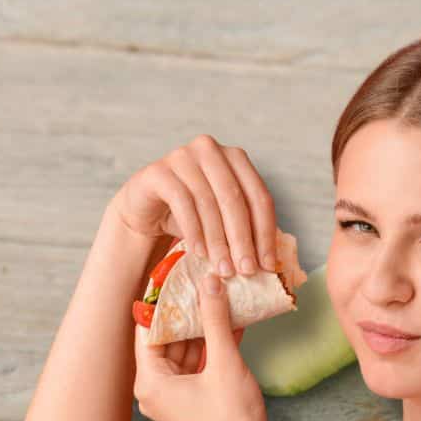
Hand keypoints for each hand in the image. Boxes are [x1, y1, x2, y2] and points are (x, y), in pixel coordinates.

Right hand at [111, 134, 279, 279]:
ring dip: (218, 241)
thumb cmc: (194, 216)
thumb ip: (249, 231)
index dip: (266, 233)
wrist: (147, 210)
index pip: (259, 197)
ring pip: (209, 203)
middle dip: (243, 240)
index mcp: (236, 158)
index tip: (268, 265)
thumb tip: (273, 264)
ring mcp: (182, 156)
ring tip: (223, 269)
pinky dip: (193, 231)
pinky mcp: (158, 171)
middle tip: (246, 271)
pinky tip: (199, 253)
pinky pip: (182, 202)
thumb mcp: (226, 221)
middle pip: (235, 200)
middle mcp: (210, 150)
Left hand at [133, 270, 278, 420]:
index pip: (149, 329)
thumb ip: (216, 322)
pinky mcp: (196, 398)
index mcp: (150, 381)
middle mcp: (156, 387)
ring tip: (221, 294)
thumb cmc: (233, 419)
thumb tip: (210, 283)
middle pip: (169, 338)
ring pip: (188, 349)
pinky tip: (233, 320)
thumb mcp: (225, 364)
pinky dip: (214, 345)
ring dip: (205, 326)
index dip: (163, 300)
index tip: (175, 274)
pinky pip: (200, 363)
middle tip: (202, 279)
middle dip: (189, 310)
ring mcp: (176, 394)